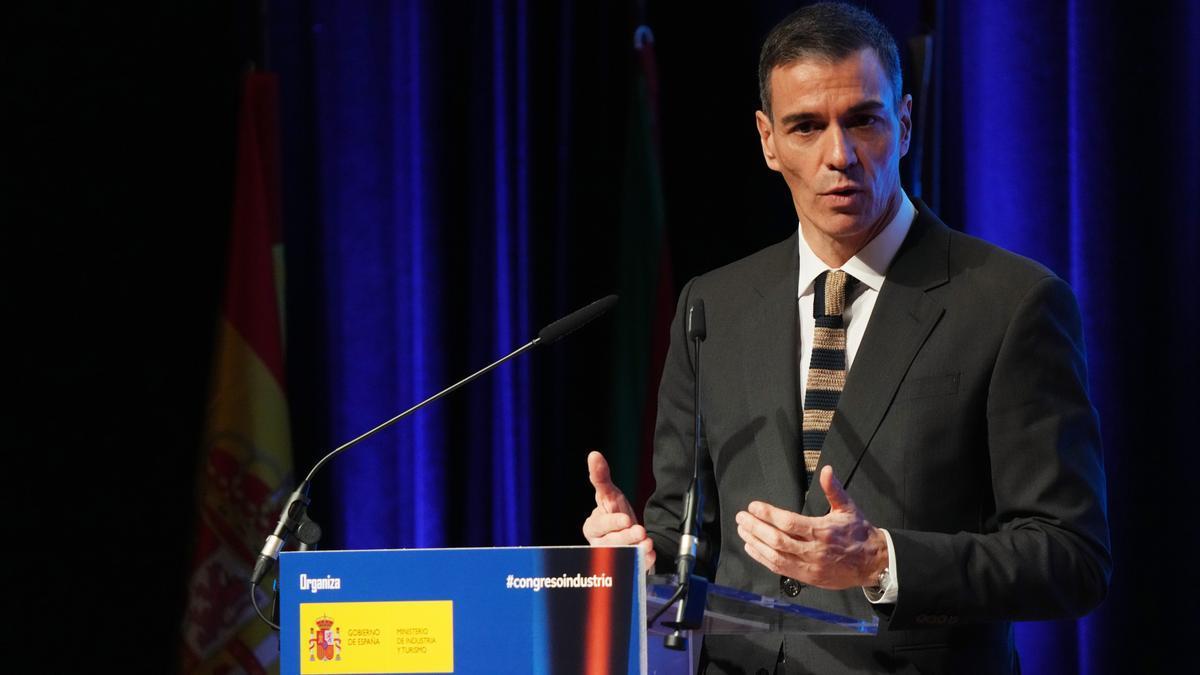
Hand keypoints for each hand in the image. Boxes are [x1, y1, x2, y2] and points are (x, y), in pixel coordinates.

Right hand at [581, 451, 656, 569]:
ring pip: (623, 555)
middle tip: (640, 531)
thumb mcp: (609, 495)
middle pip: (611, 543)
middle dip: (626, 537)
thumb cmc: (614, 513)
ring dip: (635, 549)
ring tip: (647, 542)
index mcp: (593, 527)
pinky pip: (636, 566)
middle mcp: (601, 544)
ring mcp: (614, 557)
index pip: (599, 525)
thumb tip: (594, 455)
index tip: (625, 519)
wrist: (628, 533)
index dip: (611, 523)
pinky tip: (650, 552)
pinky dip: (644, 560)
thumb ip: (601, 478)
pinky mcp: (629, 566)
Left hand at [735, 466, 886, 589]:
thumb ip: (833, 489)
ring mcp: (809, 566)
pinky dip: (763, 559)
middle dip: (756, 528)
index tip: (754, 506)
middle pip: (777, 540)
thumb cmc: (859, 533)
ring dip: (755, 543)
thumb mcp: (848, 508)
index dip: (768, 515)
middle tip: (741, 517)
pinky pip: (780, 569)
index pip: (789, 522)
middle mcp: (813, 550)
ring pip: (775, 556)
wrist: (873, 564)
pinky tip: (752, 548)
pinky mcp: (807, 577)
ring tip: (742, 531)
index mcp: (822, 531)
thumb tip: (827, 469)